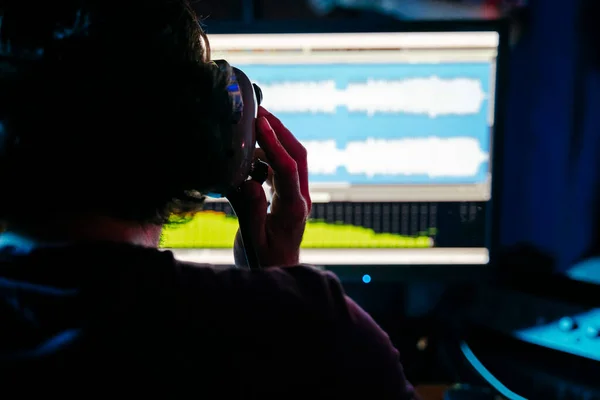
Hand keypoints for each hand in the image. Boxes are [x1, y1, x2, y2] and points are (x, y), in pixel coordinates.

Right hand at [229, 107, 311, 267]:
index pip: (288, 169)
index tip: (259, 122)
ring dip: (275, 139)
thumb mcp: (253, 241)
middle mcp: (300, 200)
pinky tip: (251, 152)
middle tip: (259, 110)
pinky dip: (269, 155)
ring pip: (292, 160)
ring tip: (252, 125)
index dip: (274, 142)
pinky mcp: (288, 198)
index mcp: (293, 210)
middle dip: (281, 130)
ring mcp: (296, 198)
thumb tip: (248, 181)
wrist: (278, 275)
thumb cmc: (265, 263)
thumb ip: (251, 211)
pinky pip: (282, 169)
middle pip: (298, 156)